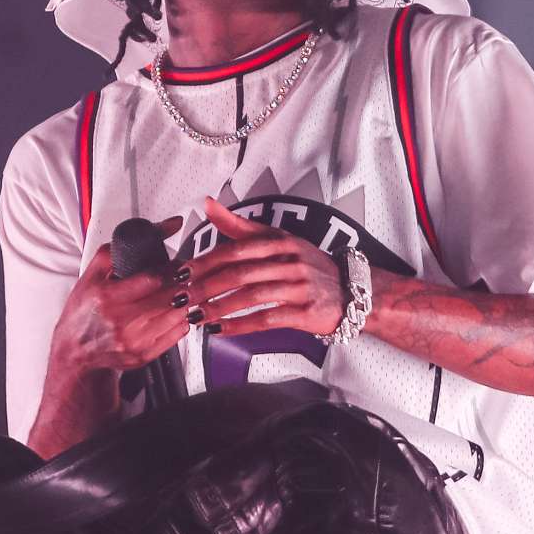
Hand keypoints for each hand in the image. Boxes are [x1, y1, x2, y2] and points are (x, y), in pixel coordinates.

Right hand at [46, 215, 194, 375]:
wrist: (75, 350)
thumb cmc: (83, 310)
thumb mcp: (92, 273)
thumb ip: (121, 248)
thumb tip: (164, 226)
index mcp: (107, 298)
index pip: (153, 279)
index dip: (172, 269)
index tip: (178, 265)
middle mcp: (120, 322)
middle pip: (169, 297)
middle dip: (182, 283)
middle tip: (185, 276)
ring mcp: (133, 341)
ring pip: (177, 315)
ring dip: (184, 301)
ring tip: (180, 292)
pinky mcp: (143, 355)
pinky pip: (177, 334)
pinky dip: (181, 319)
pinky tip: (174, 311)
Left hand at [183, 197, 345, 336]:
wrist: (352, 291)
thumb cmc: (308, 265)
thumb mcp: (279, 240)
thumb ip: (240, 226)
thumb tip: (208, 203)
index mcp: (280, 242)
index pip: (236, 249)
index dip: (206, 261)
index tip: (181, 273)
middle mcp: (290, 261)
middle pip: (240, 273)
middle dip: (206, 287)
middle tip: (182, 299)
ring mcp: (299, 287)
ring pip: (252, 296)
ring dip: (220, 308)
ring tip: (196, 317)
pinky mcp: (305, 311)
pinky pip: (268, 318)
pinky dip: (241, 326)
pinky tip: (221, 330)